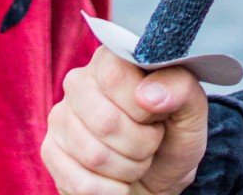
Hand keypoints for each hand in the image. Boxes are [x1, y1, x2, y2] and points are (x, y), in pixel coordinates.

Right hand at [42, 48, 207, 194]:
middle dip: (141, 144)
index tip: (157, 116)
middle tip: (151, 143)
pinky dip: (110, 191)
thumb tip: (149, 95)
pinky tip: (118, 181)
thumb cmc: (173, 137)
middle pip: (105, 122)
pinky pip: (79, 182)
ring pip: (94, 156)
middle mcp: (79, 82)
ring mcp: (60, 118)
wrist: (158, 177)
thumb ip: (180, 90)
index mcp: (112, 60)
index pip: (116, 76)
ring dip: (129, 169)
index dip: (144, 107)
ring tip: (136, 159)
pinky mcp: (50, 151)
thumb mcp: (191, 111)